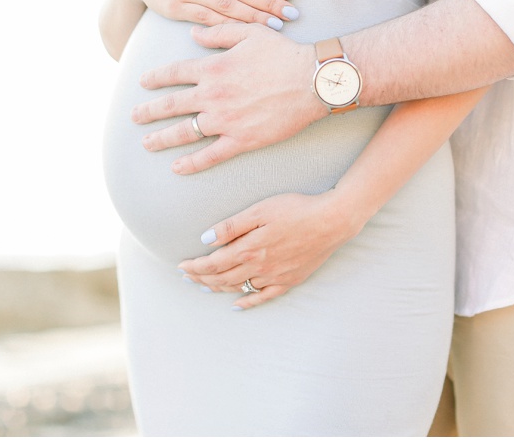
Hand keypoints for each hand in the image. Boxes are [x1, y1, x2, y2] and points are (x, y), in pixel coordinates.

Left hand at [134, 23, 327, 173]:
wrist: (311, 81)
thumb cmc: (285, 53)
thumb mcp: (250, 33)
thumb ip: (219, 32)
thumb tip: (194, 34)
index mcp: (213, 67)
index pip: (174, 73)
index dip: (155, 78)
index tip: (142, 83)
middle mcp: (213, 94)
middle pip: (171, 105)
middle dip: (148, 112)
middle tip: (133, 117)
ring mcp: (225, 120)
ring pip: (184, 132)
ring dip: (162, 138)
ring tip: (147, 143)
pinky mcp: (241, 140)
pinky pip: (210, 155)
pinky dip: (192, 163)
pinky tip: (177, 168)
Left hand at [178, 189, 365, 309]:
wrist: (332, 221)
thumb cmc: (296, 209)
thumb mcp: (260, 210)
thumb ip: (232, 225)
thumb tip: (205, 239)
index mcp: (249, 249)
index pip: (213, 264)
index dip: (195, 267)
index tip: (181, 266)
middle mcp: (259, 267)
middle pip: (222, 279)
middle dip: (201, 279)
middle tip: (186, 277)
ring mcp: (274, 277)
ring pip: (239, 289)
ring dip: (218, 289)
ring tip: (204, 287)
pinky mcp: (289, 280)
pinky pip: (263, 297)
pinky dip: (247, 302)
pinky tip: (236, 305)